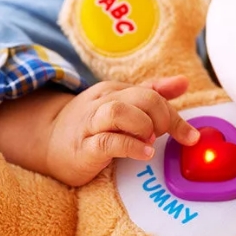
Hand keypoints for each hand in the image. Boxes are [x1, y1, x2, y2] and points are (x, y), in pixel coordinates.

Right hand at [46, 76, 198, 185]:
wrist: (46, 142)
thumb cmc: (90, 125)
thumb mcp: (121, 105)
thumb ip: (152, 94)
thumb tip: (183, 82)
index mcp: (114, 91)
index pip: (153, 94)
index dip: (174, 114)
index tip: (189, 135)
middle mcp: (102, 102)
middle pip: (142, 98)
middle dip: (163, 117)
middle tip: (164, 135)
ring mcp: (90, 124)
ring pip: (120, 112)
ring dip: (144, 127)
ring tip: (150, 141)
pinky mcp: (83, 148)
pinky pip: (107, 142)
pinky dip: (130, 147)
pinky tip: (144, 153)